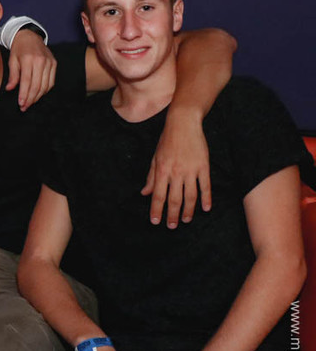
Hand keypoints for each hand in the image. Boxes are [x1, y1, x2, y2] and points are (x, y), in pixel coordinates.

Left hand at [6, 29, 55, 110]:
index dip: (24, 94)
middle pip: (37, 85)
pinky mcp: (54, 63)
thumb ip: (13, 75)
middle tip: (24, 107)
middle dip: (30, 99)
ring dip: (38, 97)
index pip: (27, 81)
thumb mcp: (12, 60)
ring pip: (45, 85)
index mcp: (29, 59)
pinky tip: (38, 95)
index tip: (21, 104)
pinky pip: (51, 82)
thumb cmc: (19, 49)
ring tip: (30, 102)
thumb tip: (10, 89)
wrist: (30, 36)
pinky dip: (45, 90)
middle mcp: (41, 61)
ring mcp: (49, 62)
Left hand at [141, 107, 210, 227]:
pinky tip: (206, 208)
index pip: (158, 195)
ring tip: (186, 220)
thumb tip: (144, 193)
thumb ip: (151, 177)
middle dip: (172, 215)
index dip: (156, 209)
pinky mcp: (204, 166)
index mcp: (162, 171)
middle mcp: (176, 173)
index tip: (156, 221)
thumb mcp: (155, 158)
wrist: (183, 124)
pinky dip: (206, 198)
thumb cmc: (167, 141)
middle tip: (172, 226)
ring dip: (188, 210)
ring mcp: (191, 170)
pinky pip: (205, 186)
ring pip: (190, 196)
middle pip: (174, 199)